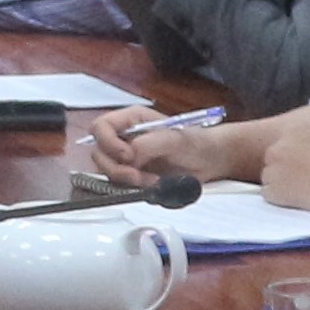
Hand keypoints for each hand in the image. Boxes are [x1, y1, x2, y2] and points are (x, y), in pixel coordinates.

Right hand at [81, 108, 243, 186]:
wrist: (210, 161)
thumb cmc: (195, 142)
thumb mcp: (174, 138)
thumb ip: (148, 144)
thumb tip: (129, 156)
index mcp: (130, 120)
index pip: (100, 127)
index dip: (107, 141)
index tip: (127, 155)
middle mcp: (123, 137)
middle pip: (99, 152)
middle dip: (117, 167)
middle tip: (138, 176)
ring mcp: (126, 158)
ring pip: (107, 171)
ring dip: (127, 180)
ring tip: (152, 181)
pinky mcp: (132, 175)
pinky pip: (120, 184)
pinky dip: (134, 188)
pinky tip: (153, 185)